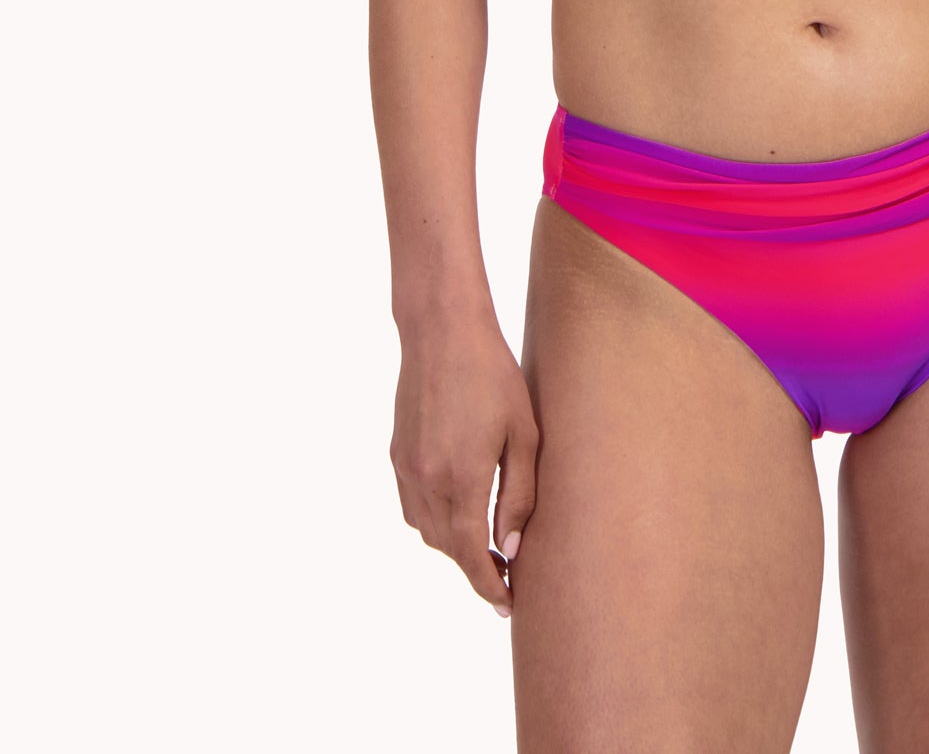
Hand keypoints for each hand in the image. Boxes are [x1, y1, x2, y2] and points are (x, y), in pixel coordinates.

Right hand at [390, 306, 538, 616]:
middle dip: (475, 568)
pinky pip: (412, 507)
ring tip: (485, 544)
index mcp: (463, 479)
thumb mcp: (523, 433)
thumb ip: (518, 495)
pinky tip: (455, 511)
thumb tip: (511, 548)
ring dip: (454, 546)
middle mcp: (428, 481)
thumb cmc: (493, 376)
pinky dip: (432, 521)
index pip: (473, 555)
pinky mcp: (396, 455)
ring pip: (426, 531)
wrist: (441, 332)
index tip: (506, 605)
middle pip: (449, 549)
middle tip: (506, 574)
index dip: (489, 585)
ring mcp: (407, 469)